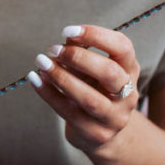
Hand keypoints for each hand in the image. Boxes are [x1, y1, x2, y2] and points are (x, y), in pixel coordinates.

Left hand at [27, 25, 139, 155]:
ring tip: (41, 63)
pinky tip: (35, 79)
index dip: (96, 35)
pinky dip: (49, 94)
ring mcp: (114, 117)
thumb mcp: (92, 69)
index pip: (122, 47)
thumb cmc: (93, 89)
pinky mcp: (95, 134)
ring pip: (89, 98)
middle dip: (78, 58)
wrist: (100, 132)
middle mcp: (128, 94)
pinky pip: (68, 112)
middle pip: (110, 73)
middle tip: (53, 49)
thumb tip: (66, 39)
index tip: (67, 31)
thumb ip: (80, 51)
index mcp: (130, 70)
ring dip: (62, 78)